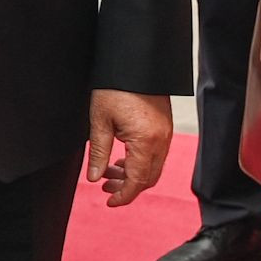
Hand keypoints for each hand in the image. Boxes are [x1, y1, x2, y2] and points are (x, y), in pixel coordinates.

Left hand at [86, 90, 173, 206]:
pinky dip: (140, 162)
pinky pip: (156, 154)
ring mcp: (166, 133)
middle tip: (104, 185)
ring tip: (109, 171)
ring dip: (133, 174)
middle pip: (148, 178)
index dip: (123, 196)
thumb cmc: (114, 86)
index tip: (108, 201)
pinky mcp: (165, 126)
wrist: (135, 59)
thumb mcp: (100, 120)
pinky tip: (122, 158)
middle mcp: (161, 140)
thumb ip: (98, 152)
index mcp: (146, 141)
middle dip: (126, 187)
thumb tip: (93, 179)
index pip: (137, 181)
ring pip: (153, 167)